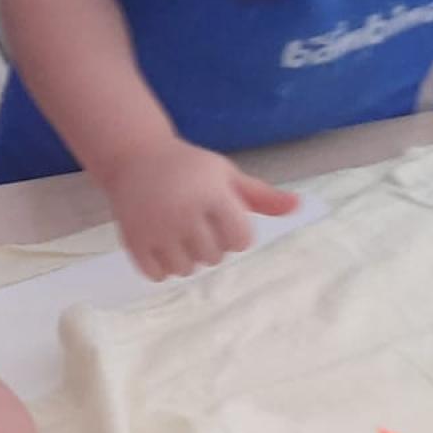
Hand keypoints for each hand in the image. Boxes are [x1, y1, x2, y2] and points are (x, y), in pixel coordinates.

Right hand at [100, 139, 299, 281]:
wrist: (134, 156)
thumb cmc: (189, 167)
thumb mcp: (226, 174)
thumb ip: (261, 196)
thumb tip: (298, 206)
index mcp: (212, 194)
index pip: (240, 240)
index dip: (235, 234)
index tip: (221, 218)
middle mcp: (184, 211)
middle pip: (214, 257)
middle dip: (210, 246)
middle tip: (197, 224)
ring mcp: (156, 228)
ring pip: (186, 270)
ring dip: (187, 259)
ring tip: (179, 236)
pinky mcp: (134, 241)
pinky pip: (158, 275)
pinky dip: (163, 269)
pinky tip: (161, 247)